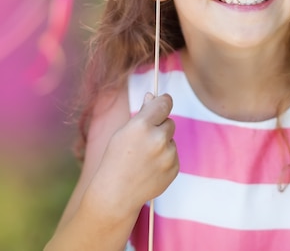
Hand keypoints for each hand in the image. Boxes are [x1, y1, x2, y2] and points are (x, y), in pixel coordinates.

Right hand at [88, 92, 178, 220]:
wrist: (116, 194)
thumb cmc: (116, 160)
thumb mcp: (123, 132)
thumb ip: (142, 113)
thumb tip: (153, 95)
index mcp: (142, 125)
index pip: (164, 103)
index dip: (163, 101)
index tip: (163, 101)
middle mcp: (157, 139)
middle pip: (169, 122)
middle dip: (160, 127)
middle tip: (144, 141)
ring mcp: (168, 155)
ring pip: (171, 139)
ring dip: (162, 144)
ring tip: (144, 158)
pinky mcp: (174, 168)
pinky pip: (174, 155)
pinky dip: (165, 159)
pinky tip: (150, 168)